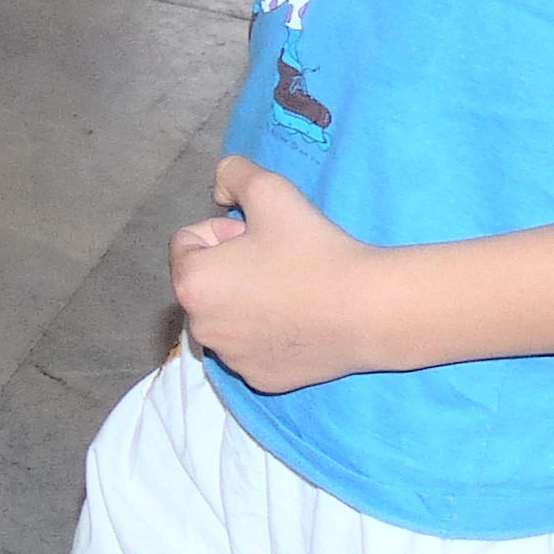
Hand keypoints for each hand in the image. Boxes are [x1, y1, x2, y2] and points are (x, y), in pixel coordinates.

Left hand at [171, 157, 376, 391]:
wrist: (366, 309)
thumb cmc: (313, 249)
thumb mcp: (270, 190)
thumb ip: (233, 173)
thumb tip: (219, 188)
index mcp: (191, 284)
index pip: (187, 242)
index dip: (224, 230)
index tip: (259, 234)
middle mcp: (200, 328)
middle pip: (204, 281)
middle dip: (231, 266)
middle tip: (277, 259)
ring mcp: (230, 359)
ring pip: (227, 316)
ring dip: (246, 299)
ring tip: (291, 289)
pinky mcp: (259, 380)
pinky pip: (251, 346)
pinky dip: (266, 332)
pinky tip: (299, 319)